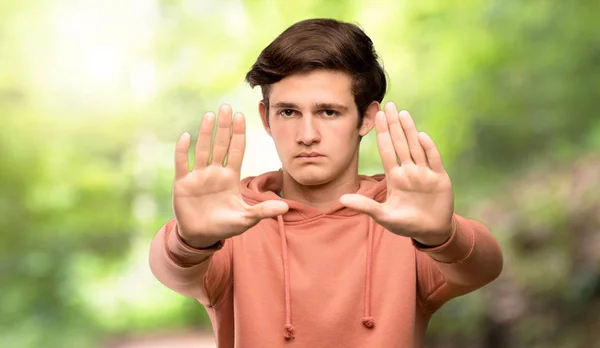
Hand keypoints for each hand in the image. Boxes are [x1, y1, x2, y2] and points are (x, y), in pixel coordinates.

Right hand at [172, 104, 288, 247]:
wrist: (201, 237)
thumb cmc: (225, 226)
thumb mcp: (246, 219)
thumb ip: (264, 210)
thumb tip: (286, 207)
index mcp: (230, 177)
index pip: (236, 151)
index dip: (238, 134)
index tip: (241, 116)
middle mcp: (215, 172)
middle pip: (220, 145)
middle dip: (224, 127)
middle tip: (226, 107)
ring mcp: (199, 176)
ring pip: (203, 150)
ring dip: (206, 133)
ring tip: (210, 115)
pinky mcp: (183, 183)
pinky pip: (182, 163)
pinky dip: (183, 150)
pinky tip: (186, 136)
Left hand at [340, 102, 453, 245]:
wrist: (431, 232)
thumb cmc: (406, 223)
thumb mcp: (383, 216)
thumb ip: (365, 206)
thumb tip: (342, 198)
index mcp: (395, 177)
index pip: (387, 150)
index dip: (382, 133)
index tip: (378, 116)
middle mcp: (409, 171)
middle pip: (400, 143)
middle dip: (394, 125)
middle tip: (388, 104)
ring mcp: (424, 173)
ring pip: (416, 147)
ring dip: (409, 131)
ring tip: (403, 113)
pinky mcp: (440, 178)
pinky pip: (433, 160)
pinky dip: (428, 149)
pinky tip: (421, 136)